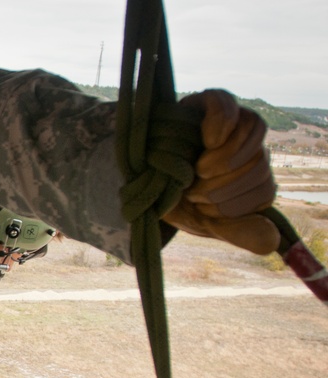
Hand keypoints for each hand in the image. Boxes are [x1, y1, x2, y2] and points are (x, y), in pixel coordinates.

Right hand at [162, 89, 279, 254]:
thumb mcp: (202, 221)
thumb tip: (272, 242)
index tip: (202, 208)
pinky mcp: (214, 101)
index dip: (235, 204)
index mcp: (251, 178)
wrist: (138, 180)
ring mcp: (235, 122)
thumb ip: (236, 231)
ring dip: (220, 162)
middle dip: (222, 188)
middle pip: (258, 164)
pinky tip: (208, 138)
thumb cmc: (173, 199)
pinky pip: (230, 106)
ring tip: (193, 172)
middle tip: (192, 192)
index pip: (264, 190)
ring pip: (251, 136)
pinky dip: (223, 124)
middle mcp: (249, 148)